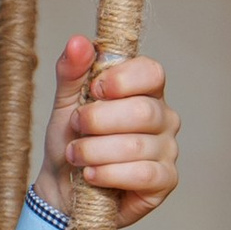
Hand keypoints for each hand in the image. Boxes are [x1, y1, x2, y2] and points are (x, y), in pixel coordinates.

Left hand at [36, 37, 178, 228]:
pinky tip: (92, 176)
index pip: (152, 72)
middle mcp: (163, 117)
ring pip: (137, 145)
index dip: (121, 80)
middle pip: (142, 110)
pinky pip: (143, 174)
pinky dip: (110, 174)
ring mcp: (168, 149)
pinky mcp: (166, 180)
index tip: (94, 91)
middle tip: (76, 128)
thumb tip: (78, 40)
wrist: (62, 188)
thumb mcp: (65, 102)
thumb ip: (72, 71)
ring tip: (76, 156)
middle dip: (98, 120)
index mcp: (144, 90)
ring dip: (95, 151)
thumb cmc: (71, 140)